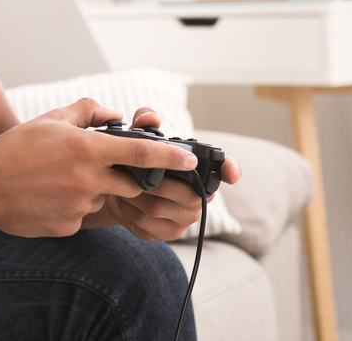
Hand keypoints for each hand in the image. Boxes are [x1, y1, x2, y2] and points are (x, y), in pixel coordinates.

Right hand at [0, 98, 201, 237]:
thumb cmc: (16, 148)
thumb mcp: (52, 119)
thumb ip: (88, 111)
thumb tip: (114, 114)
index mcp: (88, 150)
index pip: (141, 155)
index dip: (171, 158)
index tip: (191, 161)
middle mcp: (88, 179)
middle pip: (130, 185)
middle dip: (125, 179)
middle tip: (93, 169)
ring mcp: (79, 206)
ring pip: (103, 200)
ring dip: (93, 191)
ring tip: (57, 181)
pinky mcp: (68, 227)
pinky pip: (83, 216)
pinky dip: (72, 207)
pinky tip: (47, 197)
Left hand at [96, 108, 241, 240]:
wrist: (119, 192)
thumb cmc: (137, 162)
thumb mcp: (139, 138)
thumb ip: (144, 121)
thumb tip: (149, 119)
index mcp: (200, 171)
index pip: (224, 169)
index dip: (231, 170)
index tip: (232, 175)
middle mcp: (200, 196)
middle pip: (184, 193)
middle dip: (153, 183)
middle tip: (130, 174)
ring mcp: (187, 217)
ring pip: (159, 208)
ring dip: (134, 196)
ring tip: (120, 185)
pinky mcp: (169, 233)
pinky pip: (147, 224)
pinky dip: (129, 212)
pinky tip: (121, 201)